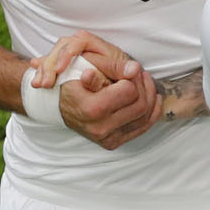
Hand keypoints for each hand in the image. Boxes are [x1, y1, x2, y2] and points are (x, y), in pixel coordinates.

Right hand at [28, 32, 160, 149]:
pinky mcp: (112, 143)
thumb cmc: (71, 83)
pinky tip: (152, 98)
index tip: (129, 69)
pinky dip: (151, 111)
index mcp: (91, 108)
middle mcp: (99, 127)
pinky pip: (142, 128)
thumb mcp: (84, 68)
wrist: (58, 106)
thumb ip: (110, 66)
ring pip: (145, 117)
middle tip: (140, 73)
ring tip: (144, 82)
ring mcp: (106, 138)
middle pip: (140, 105)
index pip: (130, 91)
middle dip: (144, 86)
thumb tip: (135, 68)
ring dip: (150, 96)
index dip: (132, 77)